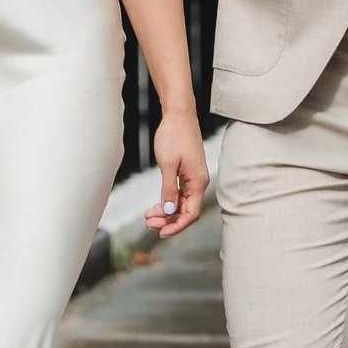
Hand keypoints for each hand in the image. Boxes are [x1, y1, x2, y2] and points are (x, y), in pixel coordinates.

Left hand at [147, 116, 209, 238]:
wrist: (178, 115)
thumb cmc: (174, 136)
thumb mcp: (168, 164)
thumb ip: (169, 190)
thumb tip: (169, 211)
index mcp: (198, 182)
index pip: (191, 213)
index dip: (177, 226)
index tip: (161, 233)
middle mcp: (199, 182)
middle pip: (186, 211)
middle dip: (168, 220)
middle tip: (148, 224)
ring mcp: (194, 177)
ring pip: (181, 203)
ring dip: (166, 212)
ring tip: (148, 217)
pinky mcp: (187, 172)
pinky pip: (179, 193)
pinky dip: (168, 201)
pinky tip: (156, 206)